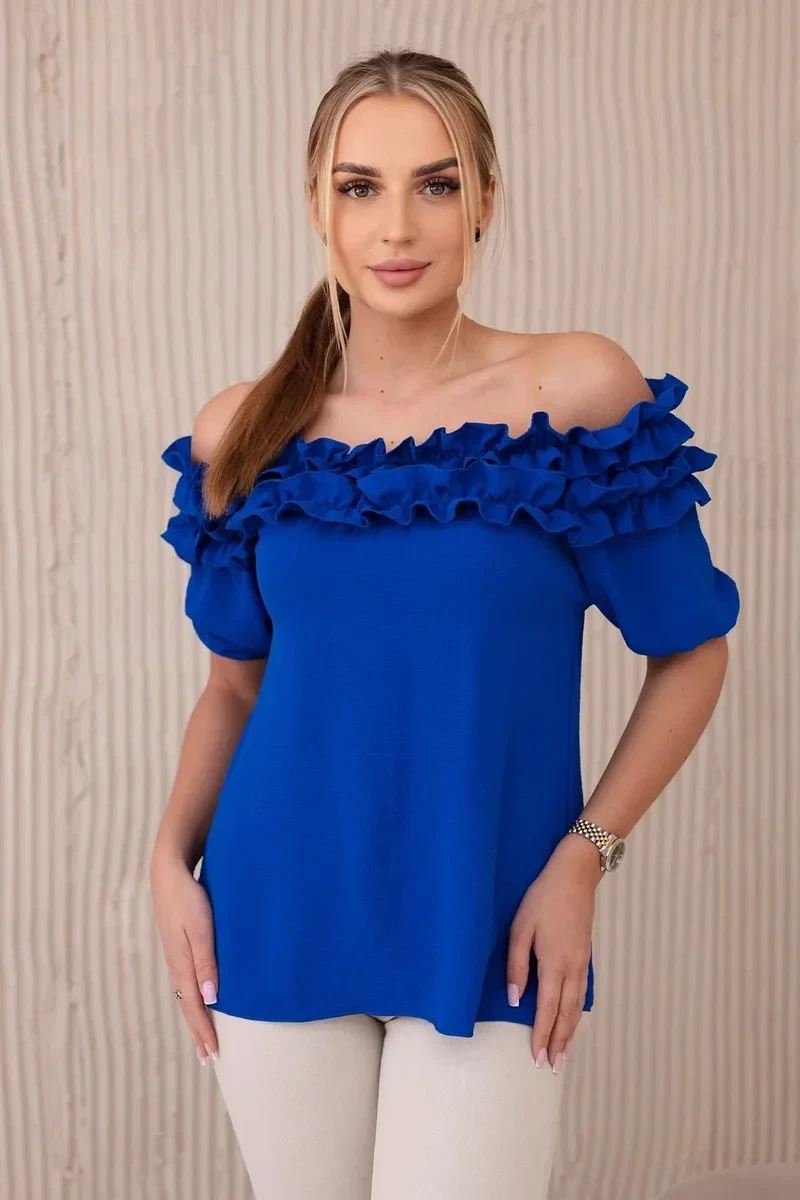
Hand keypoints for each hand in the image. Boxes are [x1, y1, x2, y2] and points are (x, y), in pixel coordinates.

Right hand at [150, 851, 218, 1063]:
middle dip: (198, 1031)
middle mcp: (176, 964)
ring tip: (205, 1035)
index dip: (204, 1031)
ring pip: (187, 994)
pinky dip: (195, 996)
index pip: (194, 1006)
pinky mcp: (179, 944)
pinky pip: (188, 979)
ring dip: (196, 1016)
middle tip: (207, 1057)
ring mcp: (176, 955)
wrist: (168, 872)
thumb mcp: (200, 928)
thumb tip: (211, 999)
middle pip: (188, 1005)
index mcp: (181, 964)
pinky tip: (200, 996)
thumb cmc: (188, 898)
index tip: (213, 1054)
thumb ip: (206, 962)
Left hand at [507, 834, 601, 1069]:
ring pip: (577, 1007)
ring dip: (570, 1032)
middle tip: (552, 1067)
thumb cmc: (543, 898)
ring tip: (564, 1054)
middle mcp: (572, 969)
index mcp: (554, 963)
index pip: (547, 1009)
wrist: (576, 875)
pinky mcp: (585, 956)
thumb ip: (516, 965)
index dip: (542, 1035)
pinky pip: (582, 994)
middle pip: (567, 1015)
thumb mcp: (521, 928)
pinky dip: (577, 1013)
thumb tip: (515, 999)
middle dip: (559, 1042)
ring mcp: (582, 963)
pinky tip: (573, 1020)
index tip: (537, 1057)